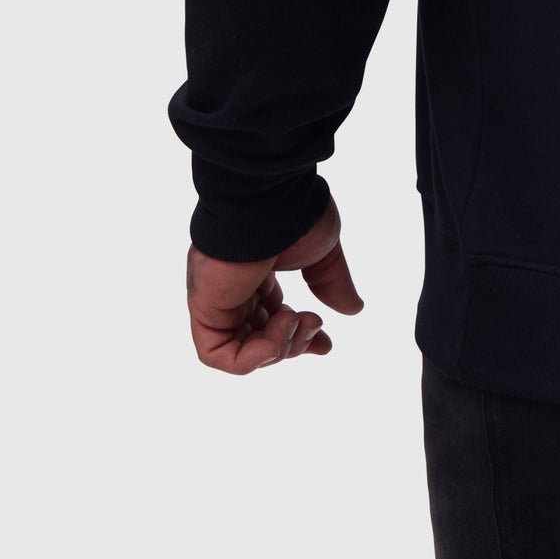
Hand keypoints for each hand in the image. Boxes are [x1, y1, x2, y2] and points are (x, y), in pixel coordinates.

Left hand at [185, 198, 364, 373]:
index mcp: (258, 270)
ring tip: (296, 321)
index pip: (273, 316)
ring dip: (278, 348)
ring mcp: (218, 298)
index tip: (325, 342)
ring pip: (241, 350)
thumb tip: (354, 309)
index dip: (298, 336)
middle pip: (260, 337)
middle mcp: (235, 286)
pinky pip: (217, 354)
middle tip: (314, 325)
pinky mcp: (205, 308)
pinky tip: (275, 341)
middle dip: (293, 343)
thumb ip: (333, 283)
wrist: (269, 199)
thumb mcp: (323, 252)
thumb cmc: (294, 214)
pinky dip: (251, 358)